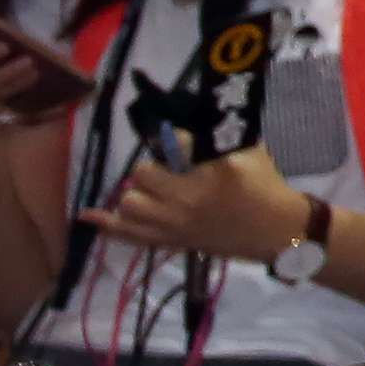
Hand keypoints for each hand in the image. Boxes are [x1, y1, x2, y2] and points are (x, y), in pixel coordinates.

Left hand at [87, 144, 308, 266]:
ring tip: (152, 191)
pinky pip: (129, 234)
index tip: (180, 142)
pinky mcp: (171, 240)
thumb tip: (187, 125)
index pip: (175, 144)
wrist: (276, 231)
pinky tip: (88, 214)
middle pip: (143, 174)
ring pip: (130, 203)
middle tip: (168, 170)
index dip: (175, 139)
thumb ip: (220, 138)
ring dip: (137, 192)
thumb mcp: (251, 152)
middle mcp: (187, 199)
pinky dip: (107, 224)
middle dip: (153, 167)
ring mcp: (175, 224)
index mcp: (210, 173)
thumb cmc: (266, 186)